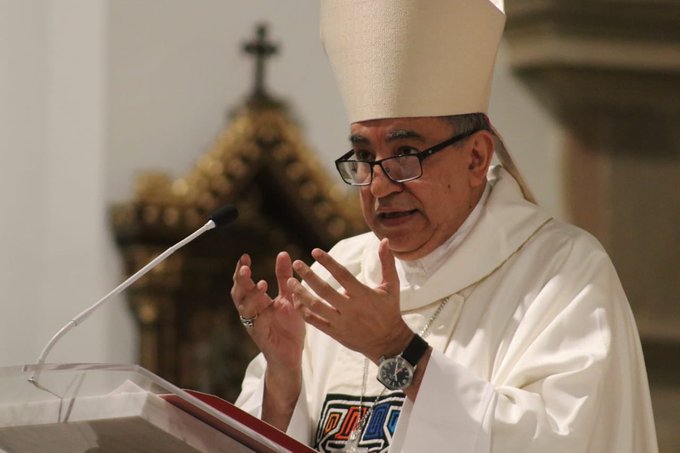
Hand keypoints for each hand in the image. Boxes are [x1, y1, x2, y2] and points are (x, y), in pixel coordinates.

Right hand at [230, 252, 304, 372]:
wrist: (292, 355)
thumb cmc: (288, 326)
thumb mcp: (288, 297)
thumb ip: (283, 277)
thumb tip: (282, 253)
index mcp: (256, 301)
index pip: (243, 282)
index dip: (241, 270)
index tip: (244, 256)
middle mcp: (251, 312)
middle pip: (239, 294)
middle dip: (240, 280)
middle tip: (245, 268)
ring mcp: (255, 325)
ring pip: (245, 309)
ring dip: (252, 296)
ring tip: (261, 283)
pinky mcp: (262, 338)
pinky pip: (258, 325)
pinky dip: (263, 315)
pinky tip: (270, 306)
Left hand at [287, 238, 412, 363]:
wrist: (389, 343)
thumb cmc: (389, 311)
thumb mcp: (392, 286)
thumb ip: (387, 262)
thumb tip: (384, 240)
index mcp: (363, 295)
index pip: (342, 275)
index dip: (328, 262)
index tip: (314, 251)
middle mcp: (351, 308)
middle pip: (325, 290)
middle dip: (309, 276)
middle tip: (297, 264)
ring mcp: (342, 322)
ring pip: (317, 307)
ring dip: (302, 294)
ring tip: (290, 282)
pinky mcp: (336, 333)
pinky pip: (316, 322)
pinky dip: (304, 312)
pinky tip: (296, 301)